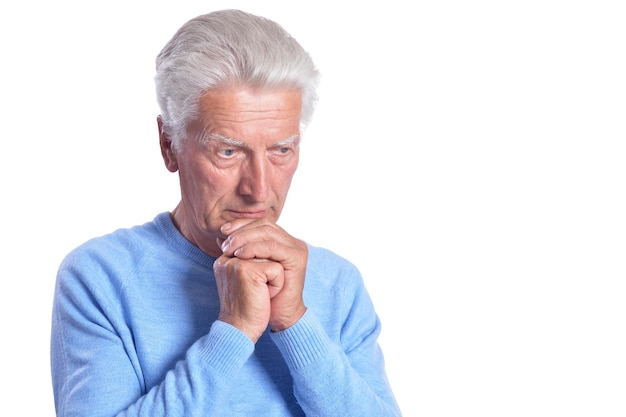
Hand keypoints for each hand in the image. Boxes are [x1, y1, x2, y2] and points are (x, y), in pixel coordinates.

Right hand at [213, 255, 283, 342]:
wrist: (240, 330)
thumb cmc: (245, 308)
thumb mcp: (243, 281)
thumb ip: (248, 262)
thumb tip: (258, 247)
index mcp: (224, 260)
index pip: (255, 248)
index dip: (263, 267)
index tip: (255, 286)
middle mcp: (227, 258)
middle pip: (264, 250)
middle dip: (269, 271)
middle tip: (258, 291)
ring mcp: (236, 263)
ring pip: (272, 258)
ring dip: (273, 277)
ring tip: (260, 292)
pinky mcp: (248, 271)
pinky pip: (277, 269)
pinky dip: (277, 285)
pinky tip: (264, 296)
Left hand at [217, 219, 307, 333]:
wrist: (280, 315)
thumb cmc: (263, 294)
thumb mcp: (248, 267)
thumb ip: (238, 250)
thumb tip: (219, 236)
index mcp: (283, 241)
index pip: (260, 223)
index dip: (241, 224)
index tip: (223, 231)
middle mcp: (292, 241)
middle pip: (264, 224)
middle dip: (241, 230)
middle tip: (225, 242)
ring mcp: (296, 248)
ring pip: (267, 232)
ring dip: (245, 238)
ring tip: (230, 249)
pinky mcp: (297, 257)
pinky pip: (272, 247)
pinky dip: (254, 248)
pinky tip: (241, 255)